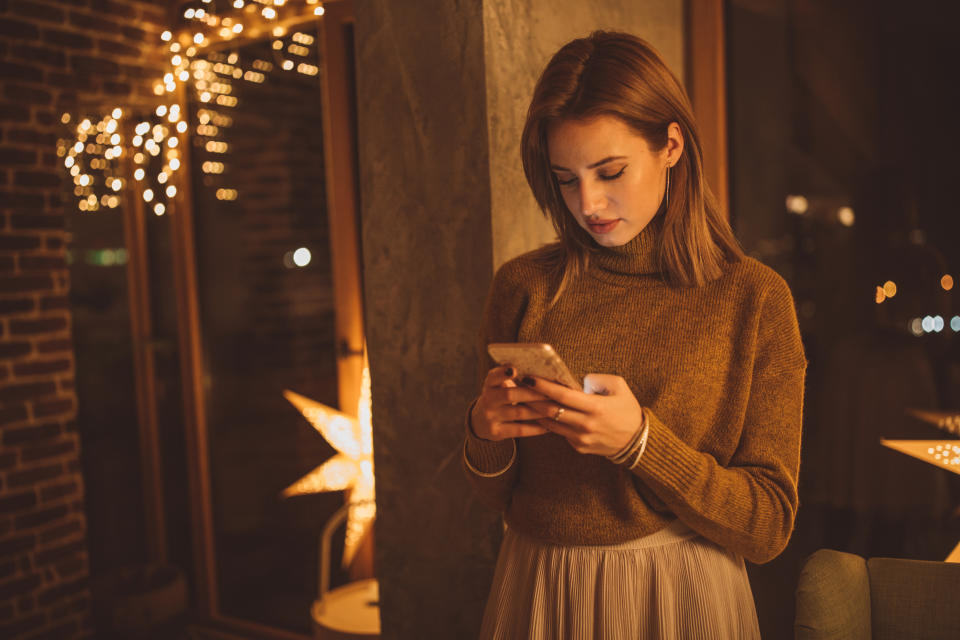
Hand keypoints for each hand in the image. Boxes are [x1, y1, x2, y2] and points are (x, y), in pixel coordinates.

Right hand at [470, 366, 550, 440]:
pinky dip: (535, 428)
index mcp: (489, 385)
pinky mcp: (496, 432)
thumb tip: (538, 370)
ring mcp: (490, 417)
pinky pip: (520, 430)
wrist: (481, 422)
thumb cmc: (499, 398)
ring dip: (539, 411)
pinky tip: (548, 426)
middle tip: (551, 393)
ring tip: (555, 408)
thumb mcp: (499, 386)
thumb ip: (512, 376)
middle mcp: (488, 400)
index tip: (514, 369)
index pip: (493, 376)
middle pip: (511, 395)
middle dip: (533, 394)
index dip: (502, 373)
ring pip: (519, 413)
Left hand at [521, 373, 642, 456]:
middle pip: (551, 410)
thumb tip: (575, 380)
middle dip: (532, 397)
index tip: (529, 377)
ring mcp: (581, 439)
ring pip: (551, 423)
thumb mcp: (619, 387)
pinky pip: (559, 432)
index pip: (563, 396)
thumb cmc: (627, 410)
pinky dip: (548, 422)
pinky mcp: (578, 447)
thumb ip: (597, 379)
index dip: (544, 386)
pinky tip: (538, 412)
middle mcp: (585, 425)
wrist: (637, 442)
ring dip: (535, 410)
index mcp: (595, 408)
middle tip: (518, 385)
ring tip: (523, 397)